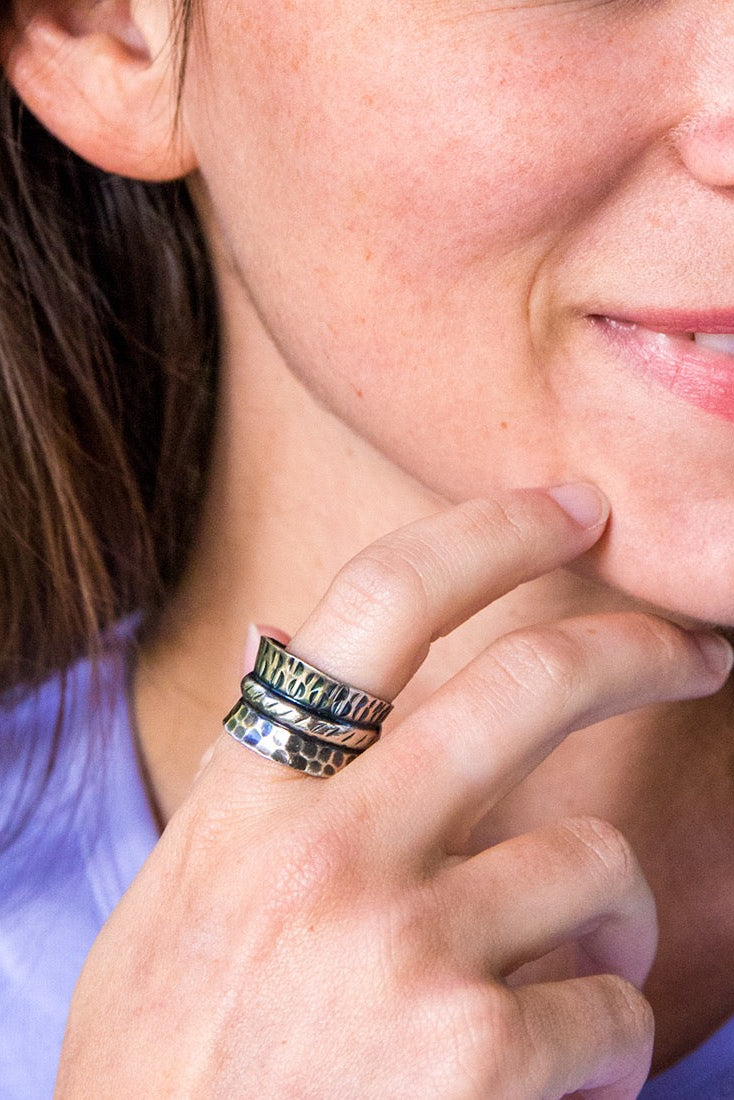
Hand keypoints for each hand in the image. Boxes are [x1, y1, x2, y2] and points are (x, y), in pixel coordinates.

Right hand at [56, 488, 731, 1097]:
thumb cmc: (171, 1067)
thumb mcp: (177, 899)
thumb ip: (246, 780)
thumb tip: (282, 645)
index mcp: (253, 799)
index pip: (379, 602)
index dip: (489, 529)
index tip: (571, 506)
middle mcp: (332, 850)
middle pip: (528, 682)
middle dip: (636, 644)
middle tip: (692, 648)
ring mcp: (407, 948)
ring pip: (598, 864)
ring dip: (614, 921)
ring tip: (575, 979)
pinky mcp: (481, 1058)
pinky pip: (613, 1008)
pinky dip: (606, 1042)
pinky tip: (551, 1084)